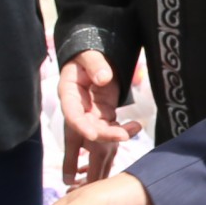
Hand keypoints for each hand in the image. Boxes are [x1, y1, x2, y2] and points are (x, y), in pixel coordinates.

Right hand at [58, 49, 140, 188]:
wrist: (90, 61)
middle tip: (112, 148)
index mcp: (68, 94)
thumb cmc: (86, 57)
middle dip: (96, 144)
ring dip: (109, 146)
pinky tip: (137, 127)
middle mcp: (77, 110)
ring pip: (97, 137)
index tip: (93, 135)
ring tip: (125, 143)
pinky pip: (112, 129)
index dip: (80, 126)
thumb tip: (105, 78)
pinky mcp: (102, 117)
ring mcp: (89, 116)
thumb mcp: (88, 56)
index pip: (71, 114)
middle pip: (83, 132)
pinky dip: (124, 131)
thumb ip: (95, 64)